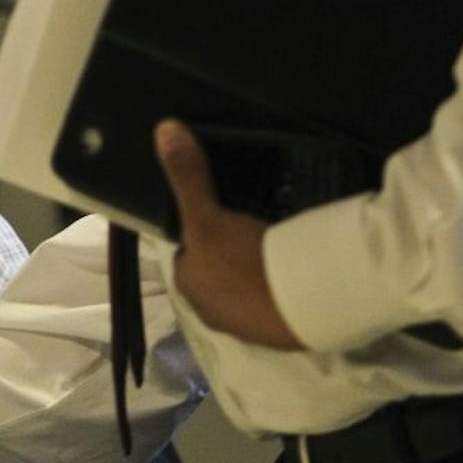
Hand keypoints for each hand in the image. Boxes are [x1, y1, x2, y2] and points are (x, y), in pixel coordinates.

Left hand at [155, 118, 304, 350]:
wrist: (299, 307)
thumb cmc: (242, 261)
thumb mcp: (208, 215)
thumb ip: (187, 176)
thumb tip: (163, 128)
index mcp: (187, 283)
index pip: (187, 251)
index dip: (201, 231)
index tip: (222, 214)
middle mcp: (207, 310)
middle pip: (214, 271)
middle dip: (228, 253)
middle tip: (251, 227)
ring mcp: (242, 326)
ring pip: (242, 288)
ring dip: (253, 272)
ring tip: (272, 245)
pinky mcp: (275, 334)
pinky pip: (270, 303)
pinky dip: (276, 288)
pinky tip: (291, 270)